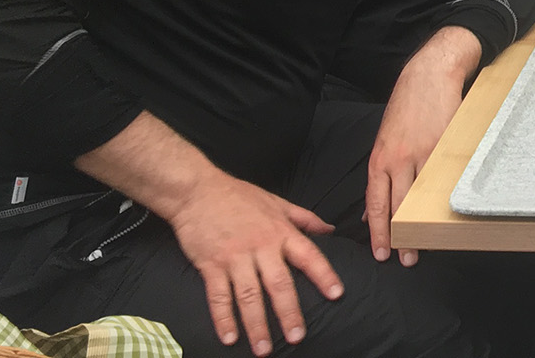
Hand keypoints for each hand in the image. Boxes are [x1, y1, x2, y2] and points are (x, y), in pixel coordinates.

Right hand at [165, 172, 341, 355]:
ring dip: (257, 324)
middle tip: (297, 337)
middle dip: (289, 312)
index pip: (309, 255)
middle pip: (279, 283)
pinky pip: (218, 296)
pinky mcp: (210, 265)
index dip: (324, 275)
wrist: (197, 192)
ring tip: (264, 349)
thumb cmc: (239, 196)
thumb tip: (330, 229)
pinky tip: (229, 338)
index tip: (337, 294)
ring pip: (249, 296)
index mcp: (281, 231)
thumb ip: (305, 219)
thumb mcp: (277, 202)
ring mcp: (235, 257)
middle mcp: (261, 246)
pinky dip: (223, 318)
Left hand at [366, 28, 480, 266]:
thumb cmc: (406, 108)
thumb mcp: (383, 141)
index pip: (375, 203)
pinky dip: (442, 198)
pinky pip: (443, 179)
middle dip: (399, 236)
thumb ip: (378, 176)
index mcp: (379, 159)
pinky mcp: (444, 146)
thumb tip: (371, 209)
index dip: (377, 231)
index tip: (380, 252)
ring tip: (424, 246)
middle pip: (397, 206)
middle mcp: (398, 159)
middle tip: (404, 259)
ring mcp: (423, 154)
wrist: (428, 76)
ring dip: (420, 224)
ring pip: (419, 197)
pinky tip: (446, 213)